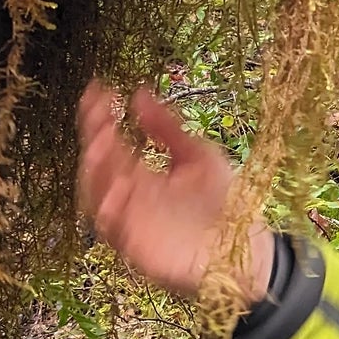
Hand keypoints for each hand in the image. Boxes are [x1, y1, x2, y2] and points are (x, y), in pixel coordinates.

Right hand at [76, 81, 272, 303]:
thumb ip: (167, 127)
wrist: (244, 248)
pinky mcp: (136, 245)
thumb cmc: (223, 202)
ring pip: (97, 194)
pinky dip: (111, 206)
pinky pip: (114, 227)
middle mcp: (128, 196)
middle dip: (95, 138)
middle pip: (98, 164)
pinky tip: (119, 184)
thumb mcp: (198, 155)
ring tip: (102, 141)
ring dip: (96, 168)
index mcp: (140, 174)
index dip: (100, 116)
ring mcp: (130, 220)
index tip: (98, 90)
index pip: (110, 141)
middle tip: (100, 116)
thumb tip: (139, 92)